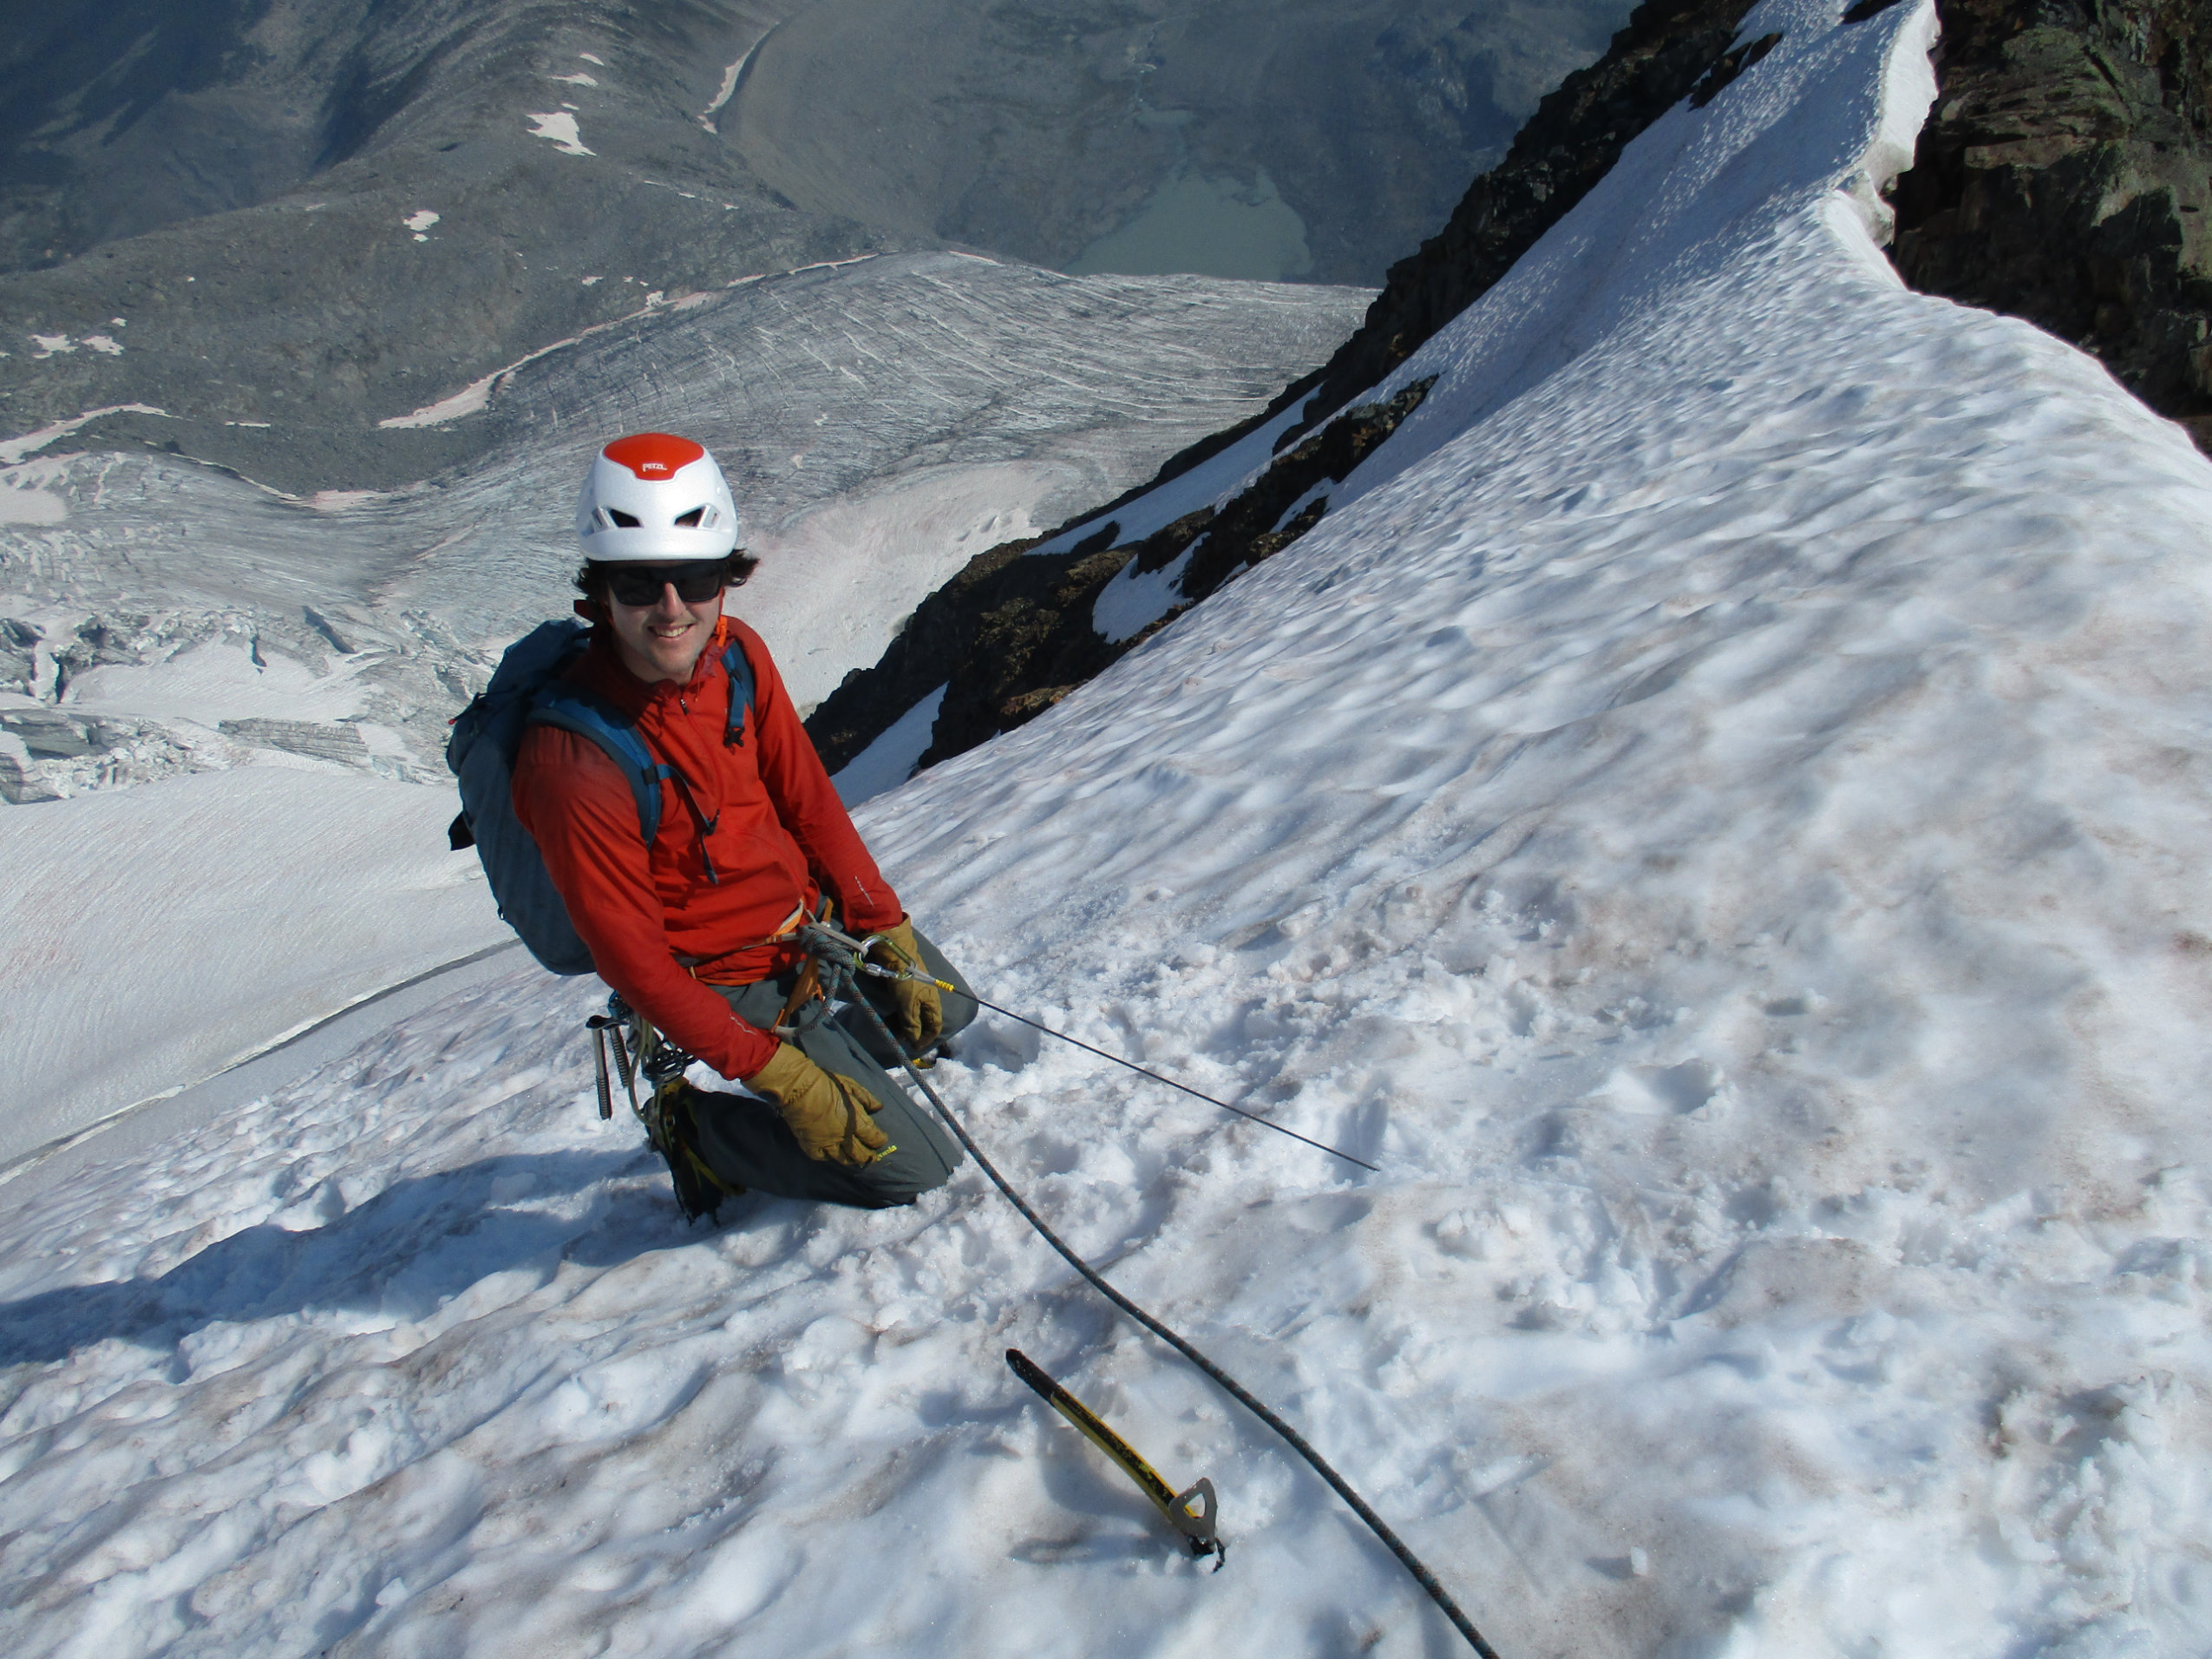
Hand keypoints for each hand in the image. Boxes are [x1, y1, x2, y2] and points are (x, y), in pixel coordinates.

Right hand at [745, 1044, 891, 1165]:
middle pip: (859, 1153)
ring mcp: (826, 1144)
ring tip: (856, 1161)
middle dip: (869, 1156)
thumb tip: (878, 1108)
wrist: (799, 1090)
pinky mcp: (811, 1146)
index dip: (880, 1140)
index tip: (882, 1140)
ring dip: (852, 1161)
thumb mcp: (850, 1085)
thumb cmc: (826, 1084)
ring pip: (843, 1159)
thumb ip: (866, 1098)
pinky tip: (832, 1155)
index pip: (872, 1137)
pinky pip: (824, 1157)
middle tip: (873, 1158)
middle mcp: (843, 1137)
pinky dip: (830, 1157)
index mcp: (854, 1122)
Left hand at [868, 916, 942, 1050]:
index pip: (935, 1026)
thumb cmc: (905, 982)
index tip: (915, 1047)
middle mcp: (928, 998)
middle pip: (923, 1020)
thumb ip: (911, 1025)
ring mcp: (917, 992)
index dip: (926, 1038)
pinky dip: (899, 1013)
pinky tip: (890, 1017)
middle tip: (900, 1040)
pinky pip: (905, 1005)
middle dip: (913, 1032)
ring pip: (913, 1013)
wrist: (897, 954)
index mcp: (933, 1003)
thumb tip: (915, 1041)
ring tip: (892, 1030)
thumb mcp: (907, 1006)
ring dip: (904, 1024)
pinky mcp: (907, 986)